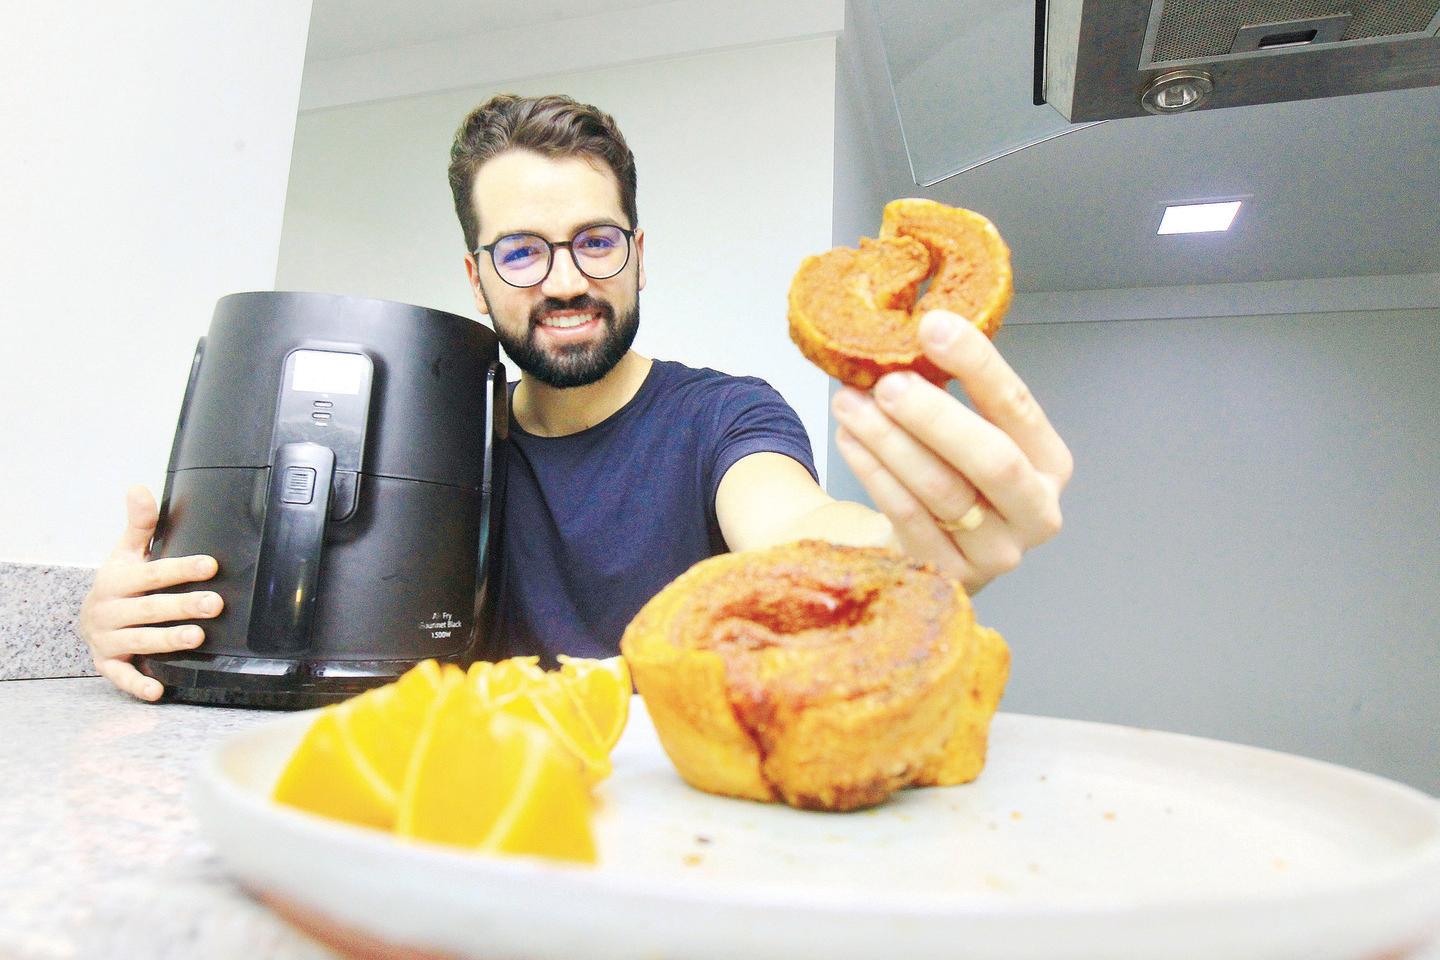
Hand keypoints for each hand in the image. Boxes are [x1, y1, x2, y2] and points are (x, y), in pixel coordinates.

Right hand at [77, 485, 222, 700]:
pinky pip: (122, 677)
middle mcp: (110, 611)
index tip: (211, 565)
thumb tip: (139, 488)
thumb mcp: (126, 553)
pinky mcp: (109, 664)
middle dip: (183, 606)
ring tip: (198, 636)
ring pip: (141, 640)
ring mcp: (108, 639)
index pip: (153, 573)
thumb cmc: (120, 583)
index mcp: (117, 581)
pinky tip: (159, 689)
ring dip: (168, 640)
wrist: (90, 619)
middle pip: (150, 608)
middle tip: (215, 604)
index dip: (181, 568)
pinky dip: (138, 684)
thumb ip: (139, 524)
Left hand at [830, 310, 1072, 593]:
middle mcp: (1036, 513)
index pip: (1018, 407)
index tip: (933, 327)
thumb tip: (909, 333)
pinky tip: (850, 440)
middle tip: (887, 382)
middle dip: (935, 416)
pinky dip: (875, 474)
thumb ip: (950, 389)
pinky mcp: (951, 577)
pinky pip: (909, 520)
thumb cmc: (951, 477)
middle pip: (993, 460)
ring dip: (890, 441)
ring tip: (850, 403)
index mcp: (1049, 464)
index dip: (978, 364)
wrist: (927, 550)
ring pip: (943, 491)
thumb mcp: (965, 433)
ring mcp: (996, 553)